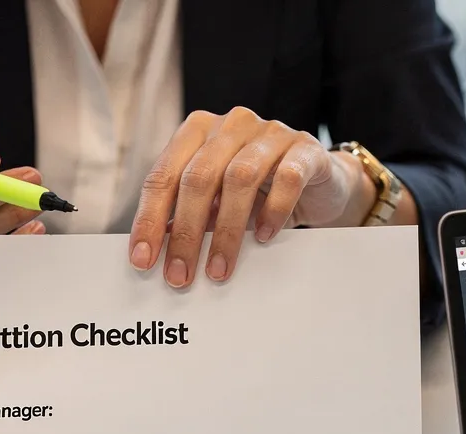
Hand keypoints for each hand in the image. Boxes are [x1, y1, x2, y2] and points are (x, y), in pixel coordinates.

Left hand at [128, 108, 372, 286]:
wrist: (322, 183)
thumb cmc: (262, 192)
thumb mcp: (220, 202)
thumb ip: (192, 216)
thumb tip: (158, 249)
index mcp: (198, 132)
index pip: (164, 175)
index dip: (150, 219)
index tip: (143, 260)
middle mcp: (231, 125)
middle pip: (198, 178)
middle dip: (185, 233)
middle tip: (180, 275)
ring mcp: (270, 133)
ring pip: (240, 178)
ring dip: (226, 230)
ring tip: (219, 268)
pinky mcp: (305, 149)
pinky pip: (287, 178)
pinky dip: (273, 210)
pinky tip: (264, 236)